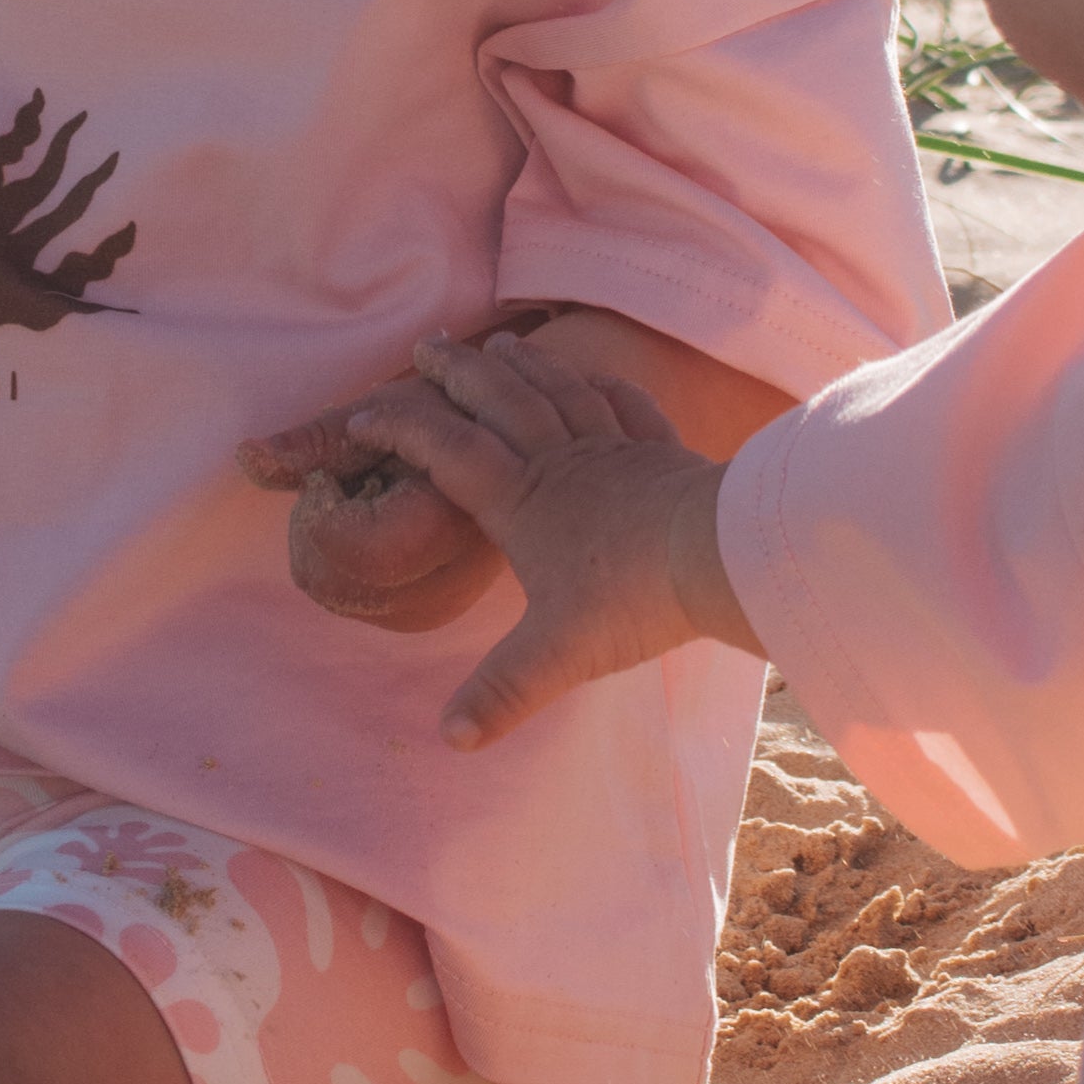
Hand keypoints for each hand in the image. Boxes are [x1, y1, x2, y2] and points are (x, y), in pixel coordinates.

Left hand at [240, 378, 506, 633]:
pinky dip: (348, 563)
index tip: (352, 468)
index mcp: (445, 527)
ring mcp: (439, 607)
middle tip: (358, 481)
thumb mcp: (385, 409)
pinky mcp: (429, 613)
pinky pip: (354, 600)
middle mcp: (448, 585)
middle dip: (321, 527)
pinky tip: (382, 525)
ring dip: (333, 546)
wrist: (516, 443)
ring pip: (335, 595)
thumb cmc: (452, 413)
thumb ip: (315, 440)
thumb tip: (248, 458)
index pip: (345, 550)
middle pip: (328, 583)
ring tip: (377, 500)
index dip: (325, 505)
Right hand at [329, 329, 750, 746]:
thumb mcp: (556, 655)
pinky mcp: (661, 455)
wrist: (720, 556)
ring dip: (525, 367)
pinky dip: (606, 387)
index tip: (363, 412)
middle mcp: (561, 463)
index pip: (448, 453)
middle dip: (458, 372)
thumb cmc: (633, 599)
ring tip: (499, 347)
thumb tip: (451, 737)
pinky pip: (628, 408)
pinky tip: (597, 377)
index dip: (402, 428)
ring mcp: (614, 451)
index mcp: (522, 503)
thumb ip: (501, 693)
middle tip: (427, 345)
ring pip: (558, 394)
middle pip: (499, 402)